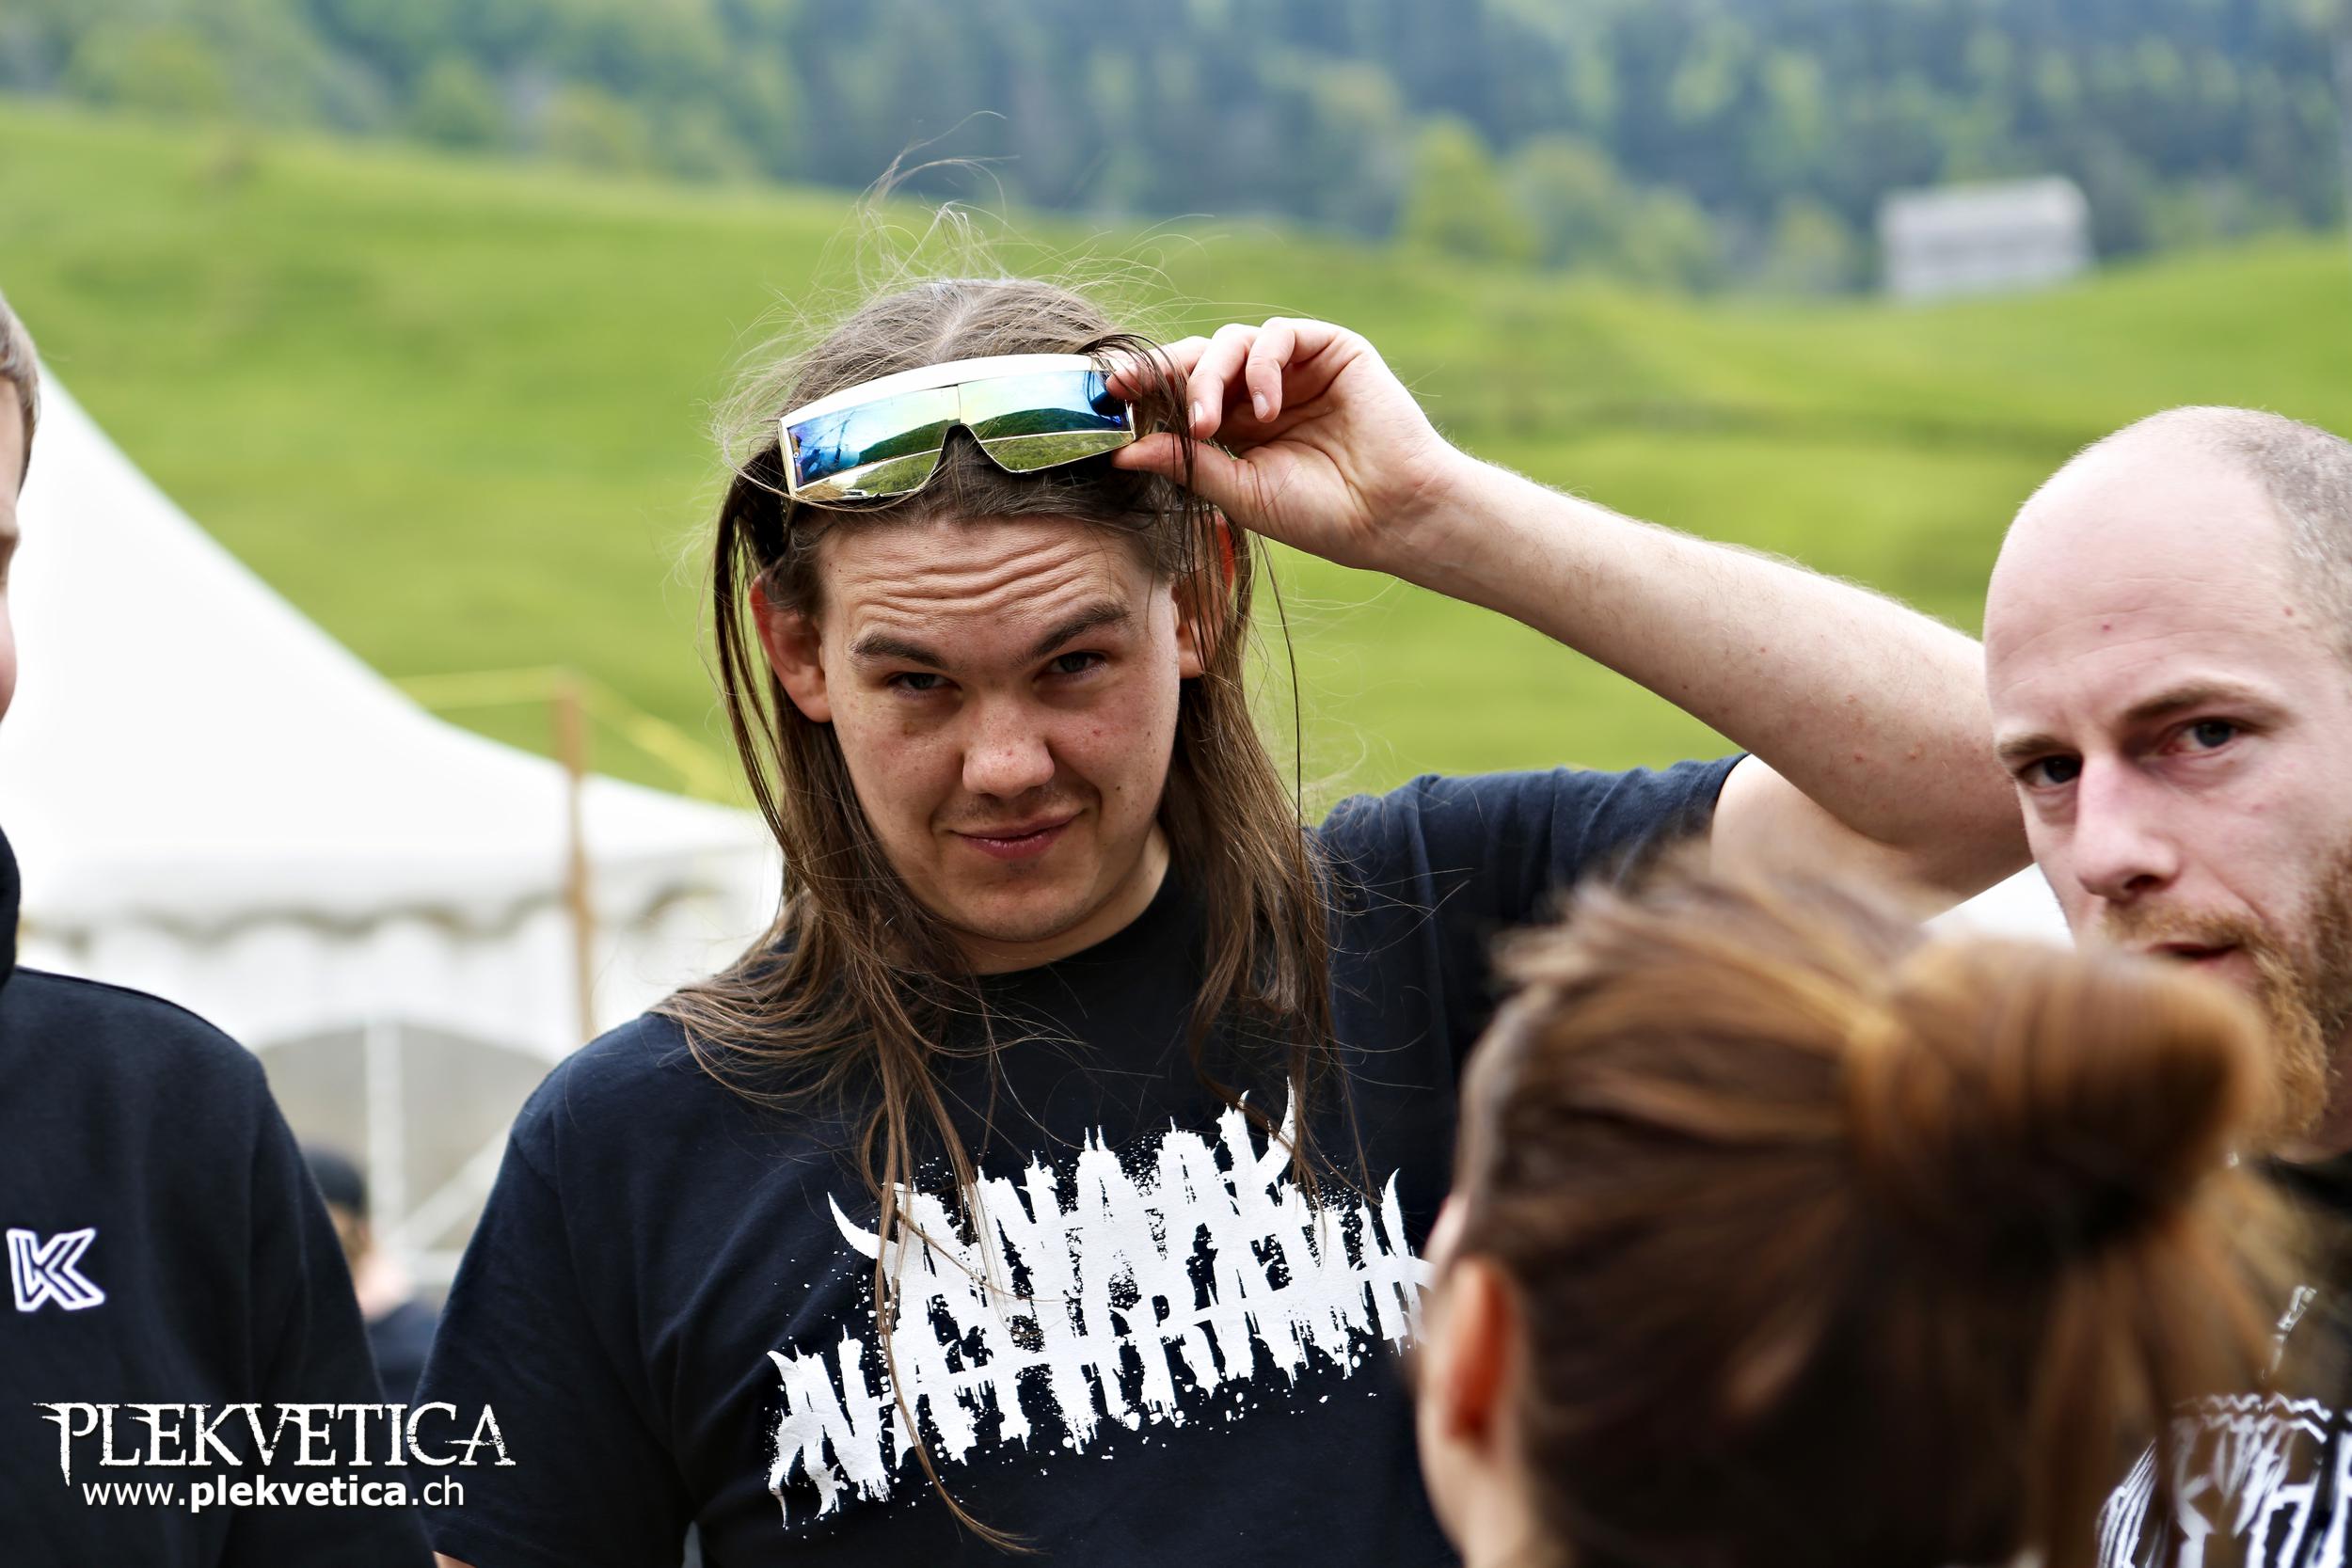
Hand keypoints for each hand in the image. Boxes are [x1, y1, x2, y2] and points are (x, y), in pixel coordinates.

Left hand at [1108, 318, 1471, 575]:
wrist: (1392, 514)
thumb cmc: (1321, 514)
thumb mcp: (1240, 492)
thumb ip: (1187, 464)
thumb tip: (1121, 453)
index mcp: (1237, 425)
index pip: (1181, 392)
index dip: (1145, 388)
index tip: (1107, 395)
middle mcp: (1261, 390)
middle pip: (1198, 359)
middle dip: (1160, 371)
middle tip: (1130, 390)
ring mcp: (1295, 367)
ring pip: (1232, 342)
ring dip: (1209, 377)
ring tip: (1209, 423)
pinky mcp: (1329, 348)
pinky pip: (1279, 335)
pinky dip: (1262, 366)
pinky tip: (1265, 409)